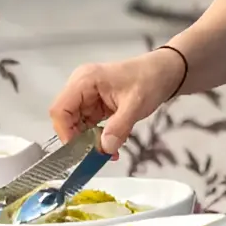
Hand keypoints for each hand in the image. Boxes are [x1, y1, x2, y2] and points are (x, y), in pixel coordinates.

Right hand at [49, 50, 184, 153]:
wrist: (165, 72)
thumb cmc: (150, 79)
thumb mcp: (136, 104)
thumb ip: (118, 127)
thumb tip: (104, 149)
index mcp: (85, 80)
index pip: (60, 110)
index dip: (65, 132)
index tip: (80, 150)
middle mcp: (81, 87)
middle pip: (66, 120)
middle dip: (80, 141)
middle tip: (98, 154)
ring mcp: (88, 96)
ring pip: (77, 126)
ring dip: (90, 142)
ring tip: (109, 151)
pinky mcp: (95, 105)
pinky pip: (88, 126)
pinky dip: (97, 138)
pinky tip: (112, 144)